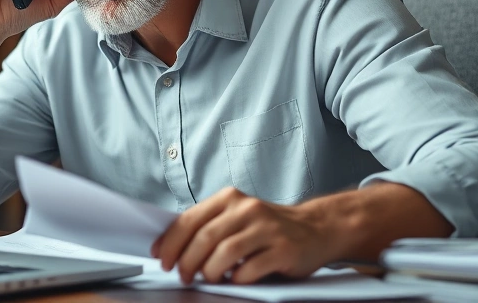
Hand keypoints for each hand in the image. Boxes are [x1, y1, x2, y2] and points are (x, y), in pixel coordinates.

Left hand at [150, 187, 336, 283]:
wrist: (315, 228)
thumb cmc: (267, 227)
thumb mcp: (236, 217)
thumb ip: (209, 226)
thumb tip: (170, 248)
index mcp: (230, 198)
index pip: (190, 219)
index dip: (171, 242)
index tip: (162, 259)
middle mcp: (247, 209)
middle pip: (204, 237)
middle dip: (187, 261)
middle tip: (183, 275)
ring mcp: (267, 228)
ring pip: (225, 252)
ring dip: (210, 272)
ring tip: (209, 279)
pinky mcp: (283, 249)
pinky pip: (251, 268)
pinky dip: (237, 278)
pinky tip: (236, 279)